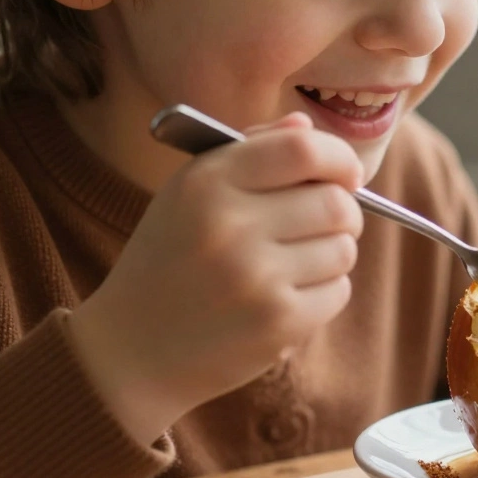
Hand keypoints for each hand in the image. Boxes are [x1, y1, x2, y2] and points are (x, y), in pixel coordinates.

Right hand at [69, 112, 363, 443]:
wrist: (131, 351)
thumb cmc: (169, 261)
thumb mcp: (190, 193)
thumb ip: (250, 151)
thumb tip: (306, 126)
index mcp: (208, 182)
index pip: (304, 150)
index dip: (340, 158)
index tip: (347, 174)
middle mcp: (231, 226)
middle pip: (336, 203)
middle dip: (344, 212)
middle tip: (329, 223)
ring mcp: (256, 278)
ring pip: (343, 249)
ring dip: (333, 254)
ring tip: (298, 263)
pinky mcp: (277, 323)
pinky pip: (339, 292)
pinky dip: (325, 292)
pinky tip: (288, 296)